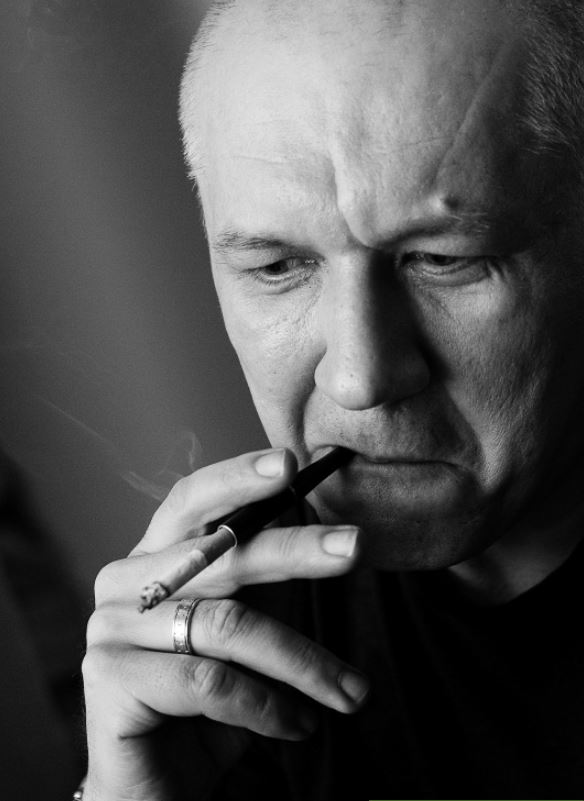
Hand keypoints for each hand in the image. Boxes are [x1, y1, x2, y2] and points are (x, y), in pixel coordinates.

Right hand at [82, 448, 368, 799]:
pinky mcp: (109, 678)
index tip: (291, 465)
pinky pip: (211, 681)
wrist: (158, 785)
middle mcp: (123, 582)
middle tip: (354, 547)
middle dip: (296, 550)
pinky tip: (297, 725)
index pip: (192, 500)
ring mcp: (109, 627)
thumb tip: (322, 526)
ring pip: (229, 625)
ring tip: (350, 693)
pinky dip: (268, 706)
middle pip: (219, 553)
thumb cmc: (208, 700)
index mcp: (154, 557)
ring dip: (304, 662)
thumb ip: (263, 580)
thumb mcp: (243, 629)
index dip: (238, 478)